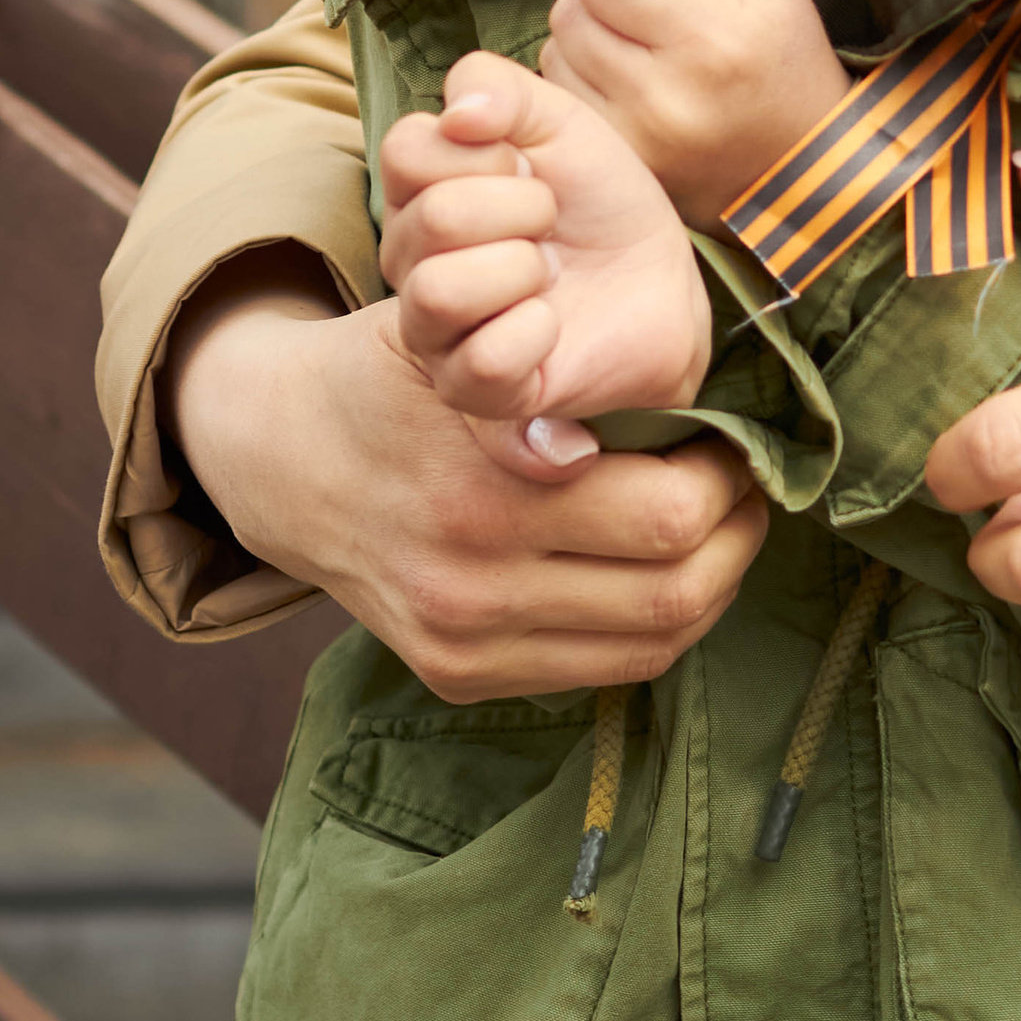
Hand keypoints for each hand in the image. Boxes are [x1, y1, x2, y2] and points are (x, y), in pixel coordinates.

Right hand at [165, 273, 768, 703]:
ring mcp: (464, 644)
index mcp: (484, 494)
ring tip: (719, 530)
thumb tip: (676, 416)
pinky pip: (602, 672)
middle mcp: (474, 587)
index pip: (667, 516)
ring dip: (711, 587)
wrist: (277, 454)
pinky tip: (663, 573)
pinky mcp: (456, 676)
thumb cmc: (391, 375)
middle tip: (742, 487)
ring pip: (652, 645)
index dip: (728, 479)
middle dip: (735, 535)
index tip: (733, 440)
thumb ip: (550, 381)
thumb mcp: (455, 344)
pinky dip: (655, 627)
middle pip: (675, 591)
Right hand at [379, 51, 712, 425]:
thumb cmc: (598, 198)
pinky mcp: (475, 390)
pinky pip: (484, 359)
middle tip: (551, 223)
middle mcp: (409, 260)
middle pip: (434, 218)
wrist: (661, 279)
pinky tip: (553, 323)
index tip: (529, 167)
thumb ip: (499, 87)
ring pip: (441, 292)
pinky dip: (536, 331)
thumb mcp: (559, 121)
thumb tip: (459, 114)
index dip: (487, 151)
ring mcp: (434, 330)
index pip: (407, 150)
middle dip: (524, 209)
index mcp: (418, 189)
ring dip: (523, 270)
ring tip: (549, 273)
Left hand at [540, 0, 850, 221]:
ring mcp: (639, 139)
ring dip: (590, 40)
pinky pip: (561, 96)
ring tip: (641, 52)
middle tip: (654, 19)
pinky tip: (626, 86)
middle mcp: (671, 97)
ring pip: (559, 50)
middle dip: (605, 1)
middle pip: (574, 10)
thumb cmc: (778, 52)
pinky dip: (584, 81)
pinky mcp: (618, 163)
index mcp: (715, 39)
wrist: (798, 156)